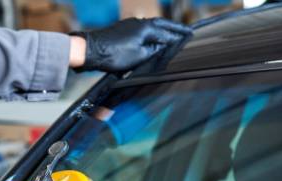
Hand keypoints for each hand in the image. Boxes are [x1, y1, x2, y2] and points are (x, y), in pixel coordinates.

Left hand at [70, 18, 191, 72]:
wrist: (90, 51)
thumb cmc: (113, 54)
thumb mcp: (138, 57)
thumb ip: (153, 51)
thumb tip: (161, 46)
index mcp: (146, 28)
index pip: (168, 33)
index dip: (179, 36)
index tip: (190, 36)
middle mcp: (139, 22)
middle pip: (161, 25)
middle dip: (174, 29)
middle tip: (185, 32)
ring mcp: (129, 25)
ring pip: (151, 27)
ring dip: (161, 31)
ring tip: (170, 37)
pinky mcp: (121, 30)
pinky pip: (141, 31)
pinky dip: (149, 34)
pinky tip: (150, 40)